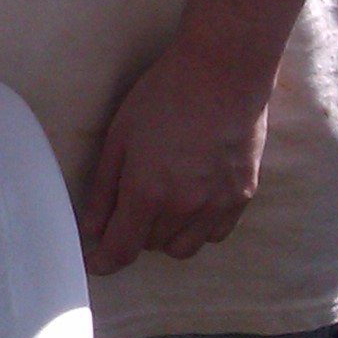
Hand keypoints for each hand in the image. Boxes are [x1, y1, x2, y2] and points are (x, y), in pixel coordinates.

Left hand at [79, 41, 271, 275]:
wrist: (222, 74)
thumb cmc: (162, 96)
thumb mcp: (119, 137)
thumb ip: (104, 188)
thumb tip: (94, 227)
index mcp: (148, 192)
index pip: (123, 248)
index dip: (105, 262)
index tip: (94, 263)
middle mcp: (185, 207)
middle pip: (151, 246)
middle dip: (133, 234)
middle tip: (125, 206)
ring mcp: (219, 205)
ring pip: (184, 247)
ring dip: (164, 236)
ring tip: (158, 204)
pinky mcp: (244, 197)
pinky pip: (215, 234)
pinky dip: (197, 229)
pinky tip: (189, 202)